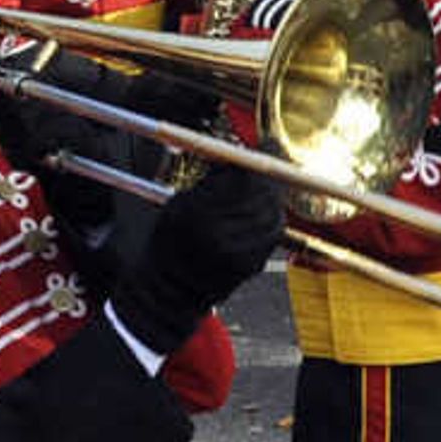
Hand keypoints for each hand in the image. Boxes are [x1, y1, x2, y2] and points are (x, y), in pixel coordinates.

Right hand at [113, 160, 282, 354]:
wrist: (169, 292)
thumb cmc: (167, 247)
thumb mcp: (177, 206)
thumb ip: (208, 182)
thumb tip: (234, 155)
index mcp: (199, 216)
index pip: (241, 177)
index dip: (253, 159)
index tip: (257, 149)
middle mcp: (222, 235)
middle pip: (263, 194)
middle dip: (266, 177)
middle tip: (263, 169)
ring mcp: (240, 253)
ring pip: (273, 214)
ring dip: (272, 199)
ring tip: (263, 191)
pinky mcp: (252, 266)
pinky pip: (272, 235)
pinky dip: (270, 220)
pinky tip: (261, 214)